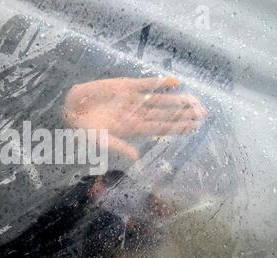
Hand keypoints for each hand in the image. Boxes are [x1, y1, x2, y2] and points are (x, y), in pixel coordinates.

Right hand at [64, 76, 207, 159]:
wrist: (72, 109)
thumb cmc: (84, 130)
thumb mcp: (100, 141)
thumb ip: (118, 146)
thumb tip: (136, 157)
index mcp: (133, 128)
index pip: (160, 128)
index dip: (177, 127)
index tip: (194, 127)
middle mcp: (137, 114)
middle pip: (165, 114)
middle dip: (183, 114)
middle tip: (204, 113)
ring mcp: (132, 99)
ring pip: (159, 100)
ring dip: (176, 100)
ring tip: (194, 100)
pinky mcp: (125, 86)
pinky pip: (146, 84)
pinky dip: (160, 82)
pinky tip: (175, 82)